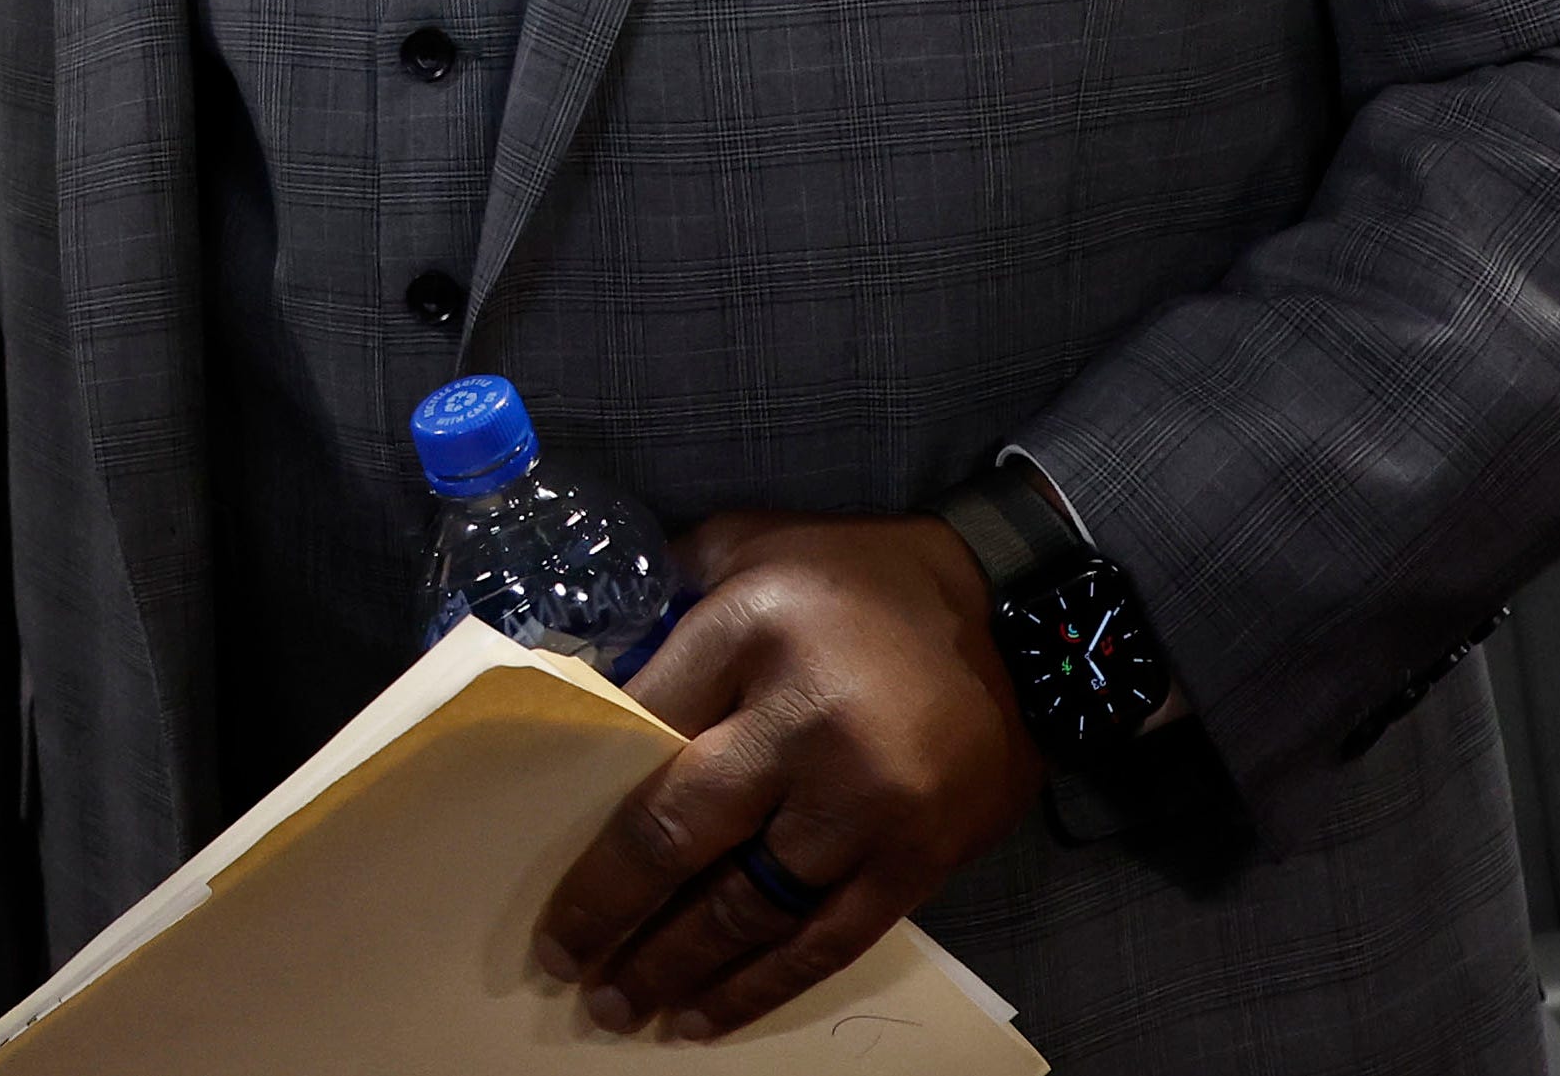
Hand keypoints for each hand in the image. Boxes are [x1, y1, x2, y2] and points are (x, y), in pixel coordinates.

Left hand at [534, 513, 1041, 1040]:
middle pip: (684, 830)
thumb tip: (594, 665)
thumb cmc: (858, 578)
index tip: (542, 835)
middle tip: (560, 957)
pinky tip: (706, 1015)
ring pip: (748, 907)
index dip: (584, 787)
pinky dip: (760, 986)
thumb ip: (670, 593)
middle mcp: (807, 723)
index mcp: (755, 630)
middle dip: (611, 904)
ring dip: (674, 966)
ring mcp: (865, 804)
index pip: (643, 721)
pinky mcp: (914, 860)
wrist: (1017, 622)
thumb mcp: (749, 544)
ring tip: (619, 1005)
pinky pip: (824, 941)